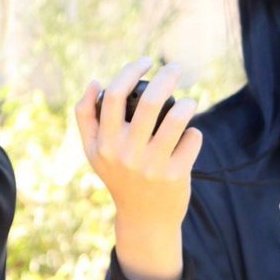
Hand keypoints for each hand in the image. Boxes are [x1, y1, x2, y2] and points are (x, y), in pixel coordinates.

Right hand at [74, 59, 201, 279]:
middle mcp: (126, 154)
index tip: (146, 61)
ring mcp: (152, 166)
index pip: (114, 95)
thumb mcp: (94, 151)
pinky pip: (193, 139)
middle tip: (177, 67)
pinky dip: (194, 133)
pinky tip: (188, 137)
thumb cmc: (119, 175)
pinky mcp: (176, 175)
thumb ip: (86, 116)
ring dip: (188, 103)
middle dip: (168, 75)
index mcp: (104, 144)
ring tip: (189, 103)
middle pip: (150, 101)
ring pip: (178, 117)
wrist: (144, 218)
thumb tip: (93, 82)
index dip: (131, 71)